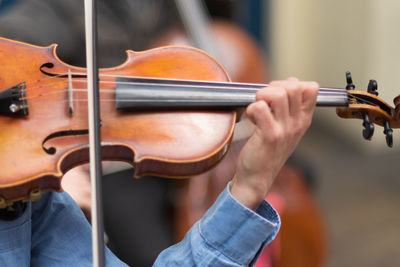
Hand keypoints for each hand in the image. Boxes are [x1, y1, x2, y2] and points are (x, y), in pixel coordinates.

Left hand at [230, 77, 318, 209]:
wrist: (257, 178)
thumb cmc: (267, 151)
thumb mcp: (285, 130)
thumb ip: (288, 109)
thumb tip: (282, 84)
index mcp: (303, 120)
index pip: (311, 88)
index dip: (291, 83)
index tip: (277, 95)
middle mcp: (297, 123)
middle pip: (293, 86)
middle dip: (273, 86)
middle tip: (263, 101)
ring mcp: (285, 130)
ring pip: (277, 94)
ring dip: (261, 96)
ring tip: (257, 109)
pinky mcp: (270, 136)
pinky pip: (260, 108)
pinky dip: (251, 109)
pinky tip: (250, 119)